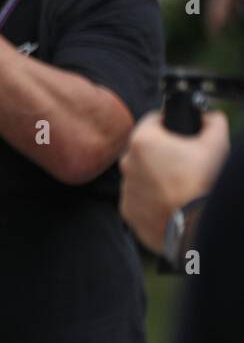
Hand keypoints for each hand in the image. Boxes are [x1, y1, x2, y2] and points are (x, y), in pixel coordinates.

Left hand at [119, 110, 230, 253]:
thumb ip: (212, 122)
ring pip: (141, 175)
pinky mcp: (128, 210)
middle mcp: (127, 163)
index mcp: (143, 141)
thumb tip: (210, 117)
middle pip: (145, 150)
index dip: (169, 125)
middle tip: (185, 163)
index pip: (152, 121)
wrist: (195, 225)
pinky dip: (152, 200)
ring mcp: (125, 188)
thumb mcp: (216, 144)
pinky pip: (139, 199)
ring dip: (156, 177)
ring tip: (180, 186)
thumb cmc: (204, 183)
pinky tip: (171, 202)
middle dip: (163, 153)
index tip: (180, 134)